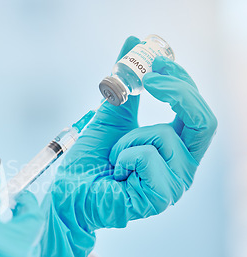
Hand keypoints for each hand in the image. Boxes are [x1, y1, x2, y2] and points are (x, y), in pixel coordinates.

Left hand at [39, 37, 216, 256]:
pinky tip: (116, 173)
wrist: (68, 192)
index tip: (156, 60)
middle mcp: (183, 167)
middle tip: (149, 77)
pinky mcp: (160, 198)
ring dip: (128, 138)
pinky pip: (147, 157)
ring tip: (114, 157)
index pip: (196, 110)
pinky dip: (123, 156)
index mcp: (177, 148)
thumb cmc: (90, 160)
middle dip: (177, 92)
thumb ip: (125, 84)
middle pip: (204, 120)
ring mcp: (174, 185)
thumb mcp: (110, 115)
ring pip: (164, 136)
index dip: (181, 82)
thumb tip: (133, 41)